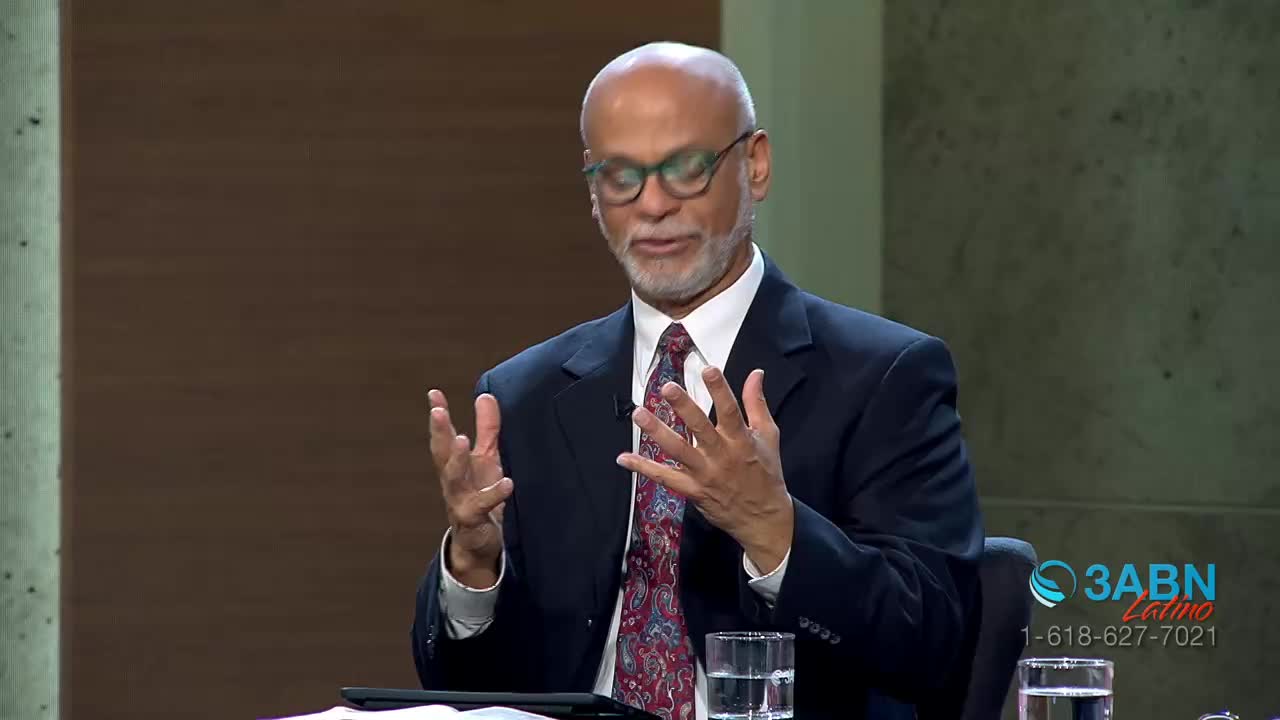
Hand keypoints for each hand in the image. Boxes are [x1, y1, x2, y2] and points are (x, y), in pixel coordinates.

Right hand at [427, 388, 511, 587]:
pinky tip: (507, 483)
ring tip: (462, 440)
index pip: (444, 436)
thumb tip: (485, 395)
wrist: (479, 543)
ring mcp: (459, 501)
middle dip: (438, 432)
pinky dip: (493, 494)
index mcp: (455, 465)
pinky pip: (481, 506)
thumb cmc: (482, 496)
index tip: (433, 393)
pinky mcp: (472, 520)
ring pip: (453, 479)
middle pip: (441, 454)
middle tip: (437, 411)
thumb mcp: (487, 460)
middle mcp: (453, 481)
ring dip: (456, 459)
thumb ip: (487, 429)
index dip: (439, 415)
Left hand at [616, 367, 793, 572]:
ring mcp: (705, 474)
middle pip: (700, 428)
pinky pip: (665, 478)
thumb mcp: (768, 435)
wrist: (764, 518)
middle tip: (667, 388)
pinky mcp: (692, 490)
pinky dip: (644, 468)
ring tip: (640, 414)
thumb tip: (755, 374)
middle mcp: (721, 455)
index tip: (708, 369)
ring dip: (657, 432)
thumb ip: (757, 403)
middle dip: (684, 407)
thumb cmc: (766, 473)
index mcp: (741, 440)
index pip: (731, 411)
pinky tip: (624, 458)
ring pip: (678, 451)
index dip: (720, 390)